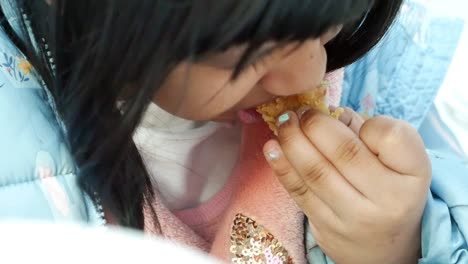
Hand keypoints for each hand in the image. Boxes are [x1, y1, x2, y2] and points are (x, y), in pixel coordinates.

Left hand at [263, 108, 430, 263]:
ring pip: (315, 172)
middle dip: (314, 124)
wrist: (385, 247)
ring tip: (284, 122)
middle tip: (302, 111)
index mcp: (413, 175)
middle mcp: (387, 200)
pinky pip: (299, 192)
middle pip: (344, 152)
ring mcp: (354, 218)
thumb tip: (327, 111)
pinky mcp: (326, 229)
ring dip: (292, 140)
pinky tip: (272, 146)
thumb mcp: (398, 160)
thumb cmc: (390, 189)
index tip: (350, 117)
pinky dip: (282, 166)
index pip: (390, 136)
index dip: (366, 121)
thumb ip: (368, 132)